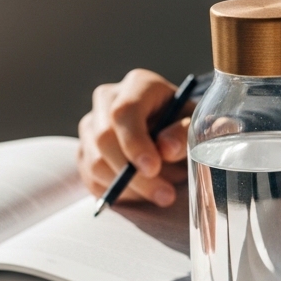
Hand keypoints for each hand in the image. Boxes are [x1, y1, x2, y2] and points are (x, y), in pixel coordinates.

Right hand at [77, 69, 191, 206]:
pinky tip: (144, 193)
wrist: (172, 135)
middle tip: (166, 195)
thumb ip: (185, 134)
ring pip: (95, 163)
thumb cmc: (185, 127)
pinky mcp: (84, 151)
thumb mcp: (196, 126)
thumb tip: (167, 148)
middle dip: (134, 175)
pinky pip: (92, 179)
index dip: (135, 142)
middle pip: (104, 139)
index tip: (153, 169)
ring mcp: (91, 125)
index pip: (124, 112)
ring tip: (162, 193)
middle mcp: (107, 99)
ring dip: (130, 188)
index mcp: (138, 85)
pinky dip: (118, 194)